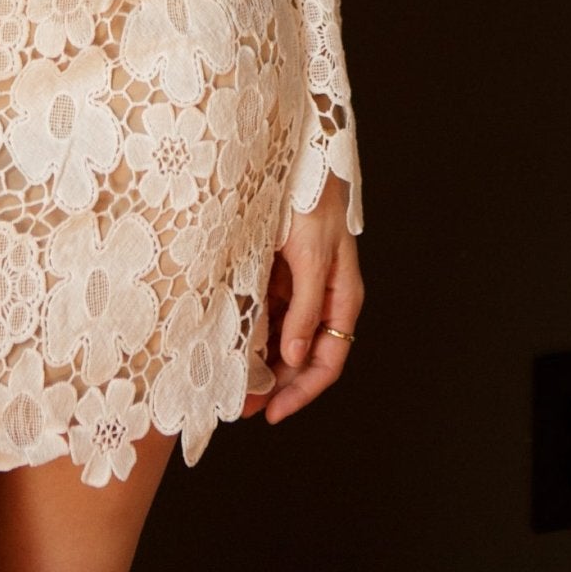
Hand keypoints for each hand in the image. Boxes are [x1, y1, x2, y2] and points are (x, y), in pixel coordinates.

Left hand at [243, 171, 362, 425]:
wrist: (297, 158)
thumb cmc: (312, 203)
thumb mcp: (310, 258)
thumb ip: (306, 309)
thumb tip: (297, 358)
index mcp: (341, 298)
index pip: (327, 361)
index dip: (302, 391)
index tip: (272, 413)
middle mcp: (322, 297)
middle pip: (302, 355)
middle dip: (276, 383)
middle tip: (242, 405)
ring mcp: (299, 285)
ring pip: (281, 336)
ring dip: (260, 359)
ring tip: (230, 380)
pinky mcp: (277, 270)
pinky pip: (265, 309)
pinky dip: (250, 328)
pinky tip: (229, 340)